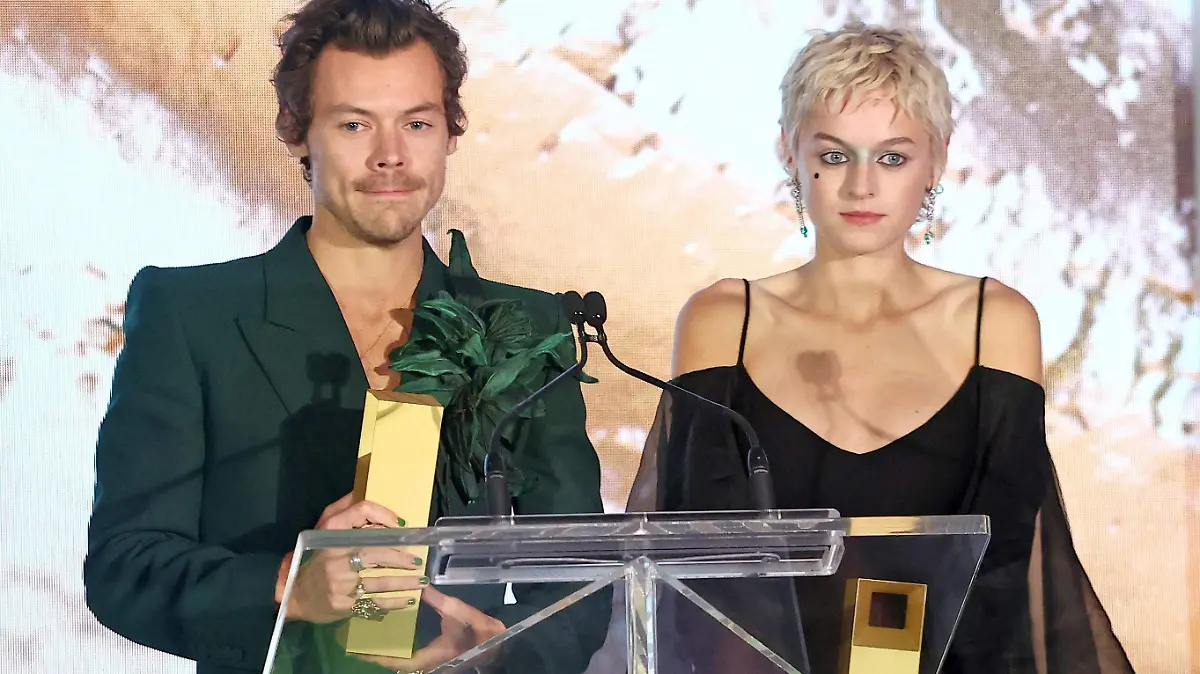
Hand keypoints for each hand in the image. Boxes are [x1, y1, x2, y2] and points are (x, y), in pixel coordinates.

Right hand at [283, 493, 424, 622]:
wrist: (295, 596)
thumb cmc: (314, 559)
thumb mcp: (321, 531)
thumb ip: (342, 512)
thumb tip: (360, 490)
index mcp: (330, 532)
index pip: (361, 511)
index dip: (384, 515)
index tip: (401, 525)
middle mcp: (335, 555)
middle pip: (377, 551)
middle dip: (401, 557)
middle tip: (418, 561)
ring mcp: (340, 581)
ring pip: (380, 580)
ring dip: (405, 581)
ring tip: (421, 581)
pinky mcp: (344, 603)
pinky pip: (376, 602)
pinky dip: (396, 601)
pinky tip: (409, 599)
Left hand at [356, 586, 505, 672]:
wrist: (496, 642)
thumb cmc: (478, 629)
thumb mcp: (458, 611)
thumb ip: (438, 601)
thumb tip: (421, 586)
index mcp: (432, 655)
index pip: (399, 662)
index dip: (379, 658)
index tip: (360, 651)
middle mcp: (429, 662)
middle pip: (397, 664)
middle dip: (378, 657)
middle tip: (358, 646)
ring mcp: (432, 661)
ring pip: (404, 662)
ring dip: (388, 655)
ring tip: (371, 643)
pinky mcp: (436, 657)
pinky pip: (412, 657)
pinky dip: (400, 651)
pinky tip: (393, 641)